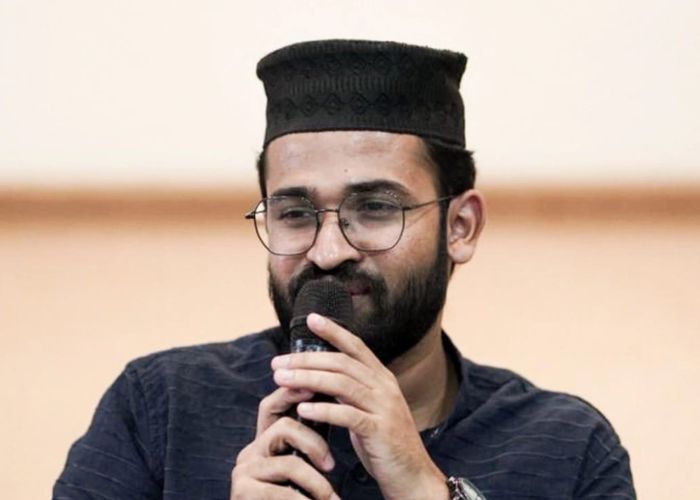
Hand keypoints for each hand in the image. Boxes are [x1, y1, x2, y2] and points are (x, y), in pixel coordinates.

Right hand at [230, 385, 339, 498]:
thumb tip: (328, 400)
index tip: (318, 385)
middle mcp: (249, 453)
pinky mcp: (243, 492)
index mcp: (263, 443)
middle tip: (331, 465)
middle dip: (314, 443)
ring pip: (289, 462)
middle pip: (283, 428)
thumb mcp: (303, 467)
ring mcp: (244, 473)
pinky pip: (283, 491)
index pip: (272, 406)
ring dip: (316, 484)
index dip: (293, 393)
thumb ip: (308, 440)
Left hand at [270, 313, 448, 499]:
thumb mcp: (368, 410)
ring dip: (307, 379)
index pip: (355, 346)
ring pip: (342, 384)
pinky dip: (324, 410)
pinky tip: (303, 409)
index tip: (311, 319)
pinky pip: (348, 415)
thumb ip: (350, 391)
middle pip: (341, 362)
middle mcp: (384, 387)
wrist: (413, 476)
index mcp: (382, 378)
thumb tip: (318, 375)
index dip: (334, 330)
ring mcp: (384, 407)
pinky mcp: (380, 430)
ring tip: (281, 380)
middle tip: (277, 362)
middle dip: (306, 359)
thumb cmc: (384, 444)